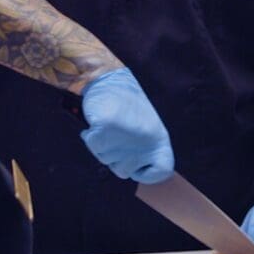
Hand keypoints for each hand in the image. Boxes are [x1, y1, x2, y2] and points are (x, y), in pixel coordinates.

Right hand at [79, 68, 173, 183]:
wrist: (109, 79)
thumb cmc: (126, 106)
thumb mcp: (146, 129)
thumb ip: (144, 150)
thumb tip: (134, 172)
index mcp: (159, 140)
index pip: (162, 171)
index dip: (148, 173)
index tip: (138, 163)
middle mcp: (145, 141)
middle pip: (124, 171)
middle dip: (116, 158)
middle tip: (117, 137)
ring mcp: (125, 138)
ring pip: (106, 160)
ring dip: (103, 148)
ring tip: (109, 127)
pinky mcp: (105, 131)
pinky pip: (94, 146)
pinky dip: (91, 137)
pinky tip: (97, 125)